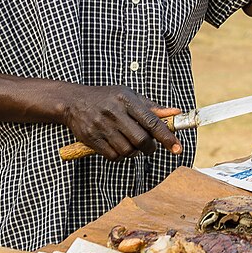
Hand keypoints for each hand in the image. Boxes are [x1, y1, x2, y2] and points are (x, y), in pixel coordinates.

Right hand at [58, 85, 182, 160]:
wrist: (73, 101)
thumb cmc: (107, 98)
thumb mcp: (129, 96)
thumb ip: (152, 107)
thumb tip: (176, 113)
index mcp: (127, 100)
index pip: (152, 121)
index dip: (167, 137)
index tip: (178, 148)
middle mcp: (114, 113)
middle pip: (141, 140)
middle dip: (150, 148)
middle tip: (150, 147)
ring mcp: (102, 126)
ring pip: (127, 150)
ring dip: (134, 153)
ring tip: (131, 144)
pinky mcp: (92, 139)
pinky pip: (113, 156)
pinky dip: (120, 156)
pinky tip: (118, 147)